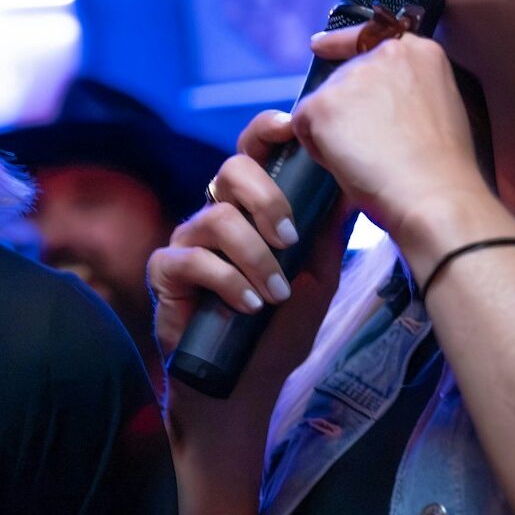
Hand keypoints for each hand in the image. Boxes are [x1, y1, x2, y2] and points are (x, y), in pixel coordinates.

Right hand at [148, 110, 349, 406]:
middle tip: (290, 239)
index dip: (266, 132)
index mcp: (249, 210)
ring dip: (256, 257)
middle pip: (230, 170)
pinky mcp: (166, 272)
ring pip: (217, 218)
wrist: (245, 388)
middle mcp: (215, 216)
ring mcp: (187, 241)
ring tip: (276, 294)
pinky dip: (228, 282)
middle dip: (267, 199)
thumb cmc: (279, 333)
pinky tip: (250, 306)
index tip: (291, 127)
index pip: (252, 154)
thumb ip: (325, 237)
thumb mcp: (317, 282)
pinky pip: (194, 260)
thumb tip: (349, 189)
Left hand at [294, 25, 494, 265]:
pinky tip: (348, 164)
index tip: (320, 47)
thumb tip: (373, 105)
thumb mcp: (439, 108)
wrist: (434, 195)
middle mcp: (384, 53)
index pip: (368, 37)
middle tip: (372, 148)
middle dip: (345, 109)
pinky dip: (317, 149)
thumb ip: (407, 91)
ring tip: (368, 159)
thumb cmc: (442, 169)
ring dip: (333, 130)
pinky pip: (303, 126)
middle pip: (342, 76)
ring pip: (323, 103)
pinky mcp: (324, 103)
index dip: (340, 44)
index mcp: (420, 52)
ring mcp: (352, 76)